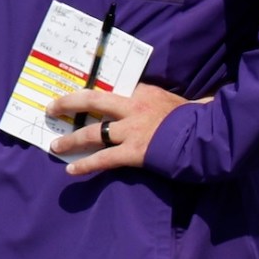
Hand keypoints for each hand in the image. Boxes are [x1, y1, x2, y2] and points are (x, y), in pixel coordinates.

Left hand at [48, 83, 190, 175]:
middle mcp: (132, 108)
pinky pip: (103, 159)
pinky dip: (85, 165)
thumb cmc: (197, 118)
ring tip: (55, 145)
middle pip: (92, 100)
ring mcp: (130, 130)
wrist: (206, 136)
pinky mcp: (132, 152)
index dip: (94, 94)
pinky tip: (71, 170)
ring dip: (71, 139)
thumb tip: (169, 101)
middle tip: (51, 108)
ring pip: (92, 132)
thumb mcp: (177, 101)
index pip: (113, 88)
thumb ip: (163, 100)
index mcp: (143, 92)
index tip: (80, 95)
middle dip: (68, 103)